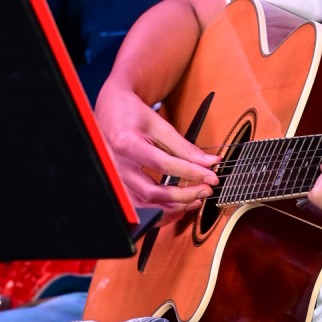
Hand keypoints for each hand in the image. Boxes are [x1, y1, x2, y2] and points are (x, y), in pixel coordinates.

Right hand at [95, 84, 219, 218]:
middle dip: (183, 196)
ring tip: (195, 200)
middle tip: (205, 191)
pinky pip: (139, 207)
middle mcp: (118, 166)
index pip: (164, 165)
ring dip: (172, 208)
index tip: (211, 177)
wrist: (110, 111)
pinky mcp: (119, 186)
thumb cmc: (131, 113)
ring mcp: (116, 179)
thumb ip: (183, 146)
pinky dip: (160, 211)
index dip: (191, 173)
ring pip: (145, 205)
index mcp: (127, 144)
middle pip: (152, 192)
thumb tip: (209, 162)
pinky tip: (177, 206)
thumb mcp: (159, 124)